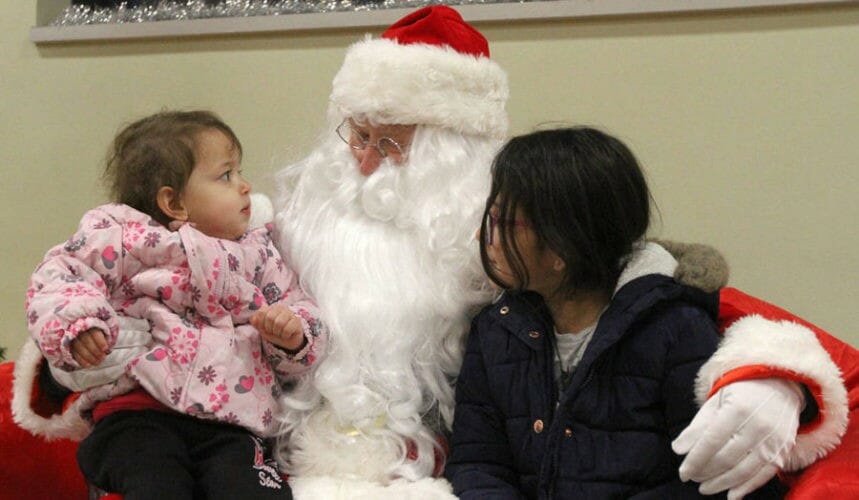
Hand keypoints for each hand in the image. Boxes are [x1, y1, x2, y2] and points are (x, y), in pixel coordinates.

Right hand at [70, 328, 108, 367]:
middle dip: (95, 351)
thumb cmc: (97, 336)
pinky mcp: (69, 347)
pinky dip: (81, 361)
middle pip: (86, 341)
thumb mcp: (103, 334)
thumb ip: (105, 340)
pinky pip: (74, 354)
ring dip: (89, 357)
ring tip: (97, 362)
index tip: (105, 349)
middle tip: (102, 358)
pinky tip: (88, 365)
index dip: (100, 342)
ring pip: (79, 348)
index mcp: (91, 326)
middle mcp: (80, 331)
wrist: (84, 334)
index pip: (95, 333)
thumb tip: (107, 350)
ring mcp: (73, 339)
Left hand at [251, 304, 305, 350]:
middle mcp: (281, 308)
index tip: (265, 328)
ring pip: (279, 323)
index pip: (261, 312)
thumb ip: (256, 323)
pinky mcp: (297, 321)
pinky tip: (287, 335)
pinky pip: (287, 329)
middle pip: (270, 317)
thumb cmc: (275, 332)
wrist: (289, 341)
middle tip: (274, 332)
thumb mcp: (263, 329)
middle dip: (270, 328)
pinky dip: (285, 335)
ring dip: (278, 332)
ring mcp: (290, 313)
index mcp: (271, 308)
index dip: (261, 323)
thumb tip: (252, 319)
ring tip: (280, 333)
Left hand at [672, 378, 802, 498]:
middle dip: (706, 472)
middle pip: (727, 458)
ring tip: (705, 488)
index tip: (683, 472)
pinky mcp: (783, 450)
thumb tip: (678, 449)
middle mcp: (758, 425)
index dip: (695, 460)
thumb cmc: (741, 393)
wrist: (780, 384)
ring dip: (722, 483)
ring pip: (744, 470)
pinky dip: (746, 487)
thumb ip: (697, 426)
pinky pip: (763, 474)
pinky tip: (731, 495)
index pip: (711, 441)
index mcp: (738, 409)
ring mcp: (773, 439)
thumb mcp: (716, 401)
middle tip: (692, 478)